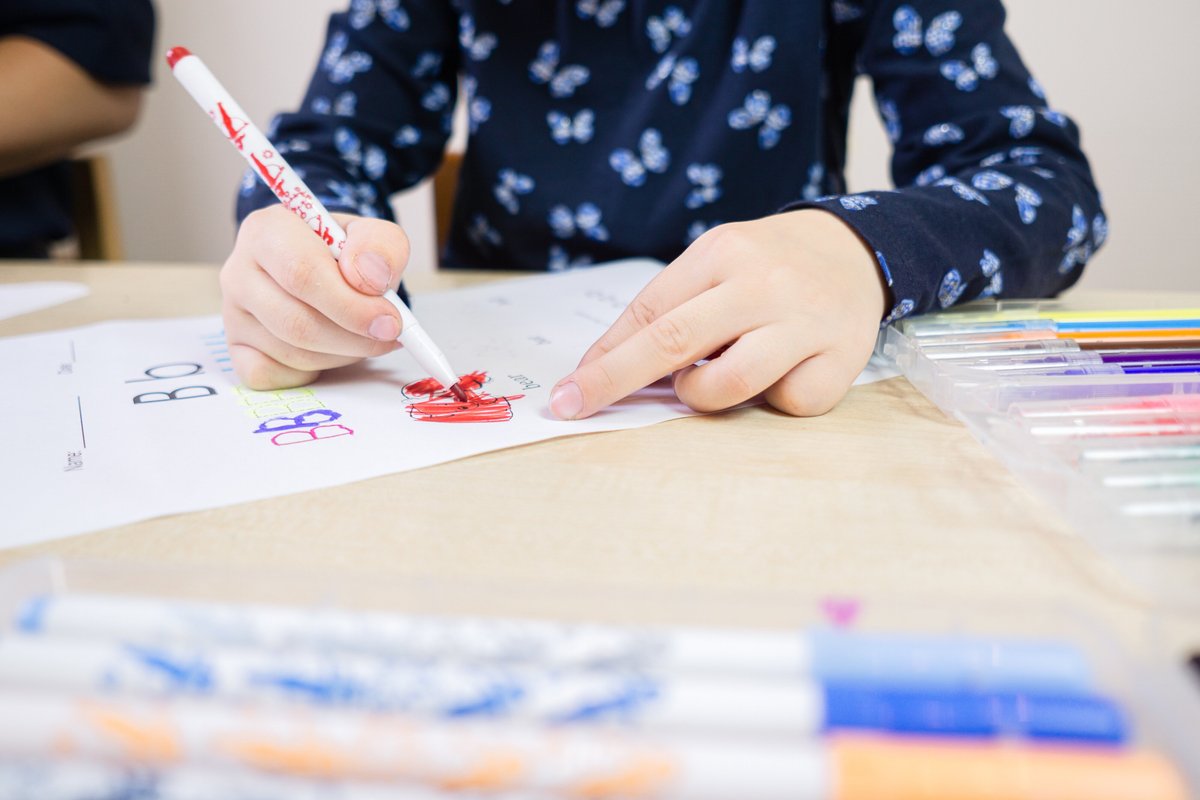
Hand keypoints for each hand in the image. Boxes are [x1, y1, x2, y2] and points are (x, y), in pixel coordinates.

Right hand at [221, 206, 409, 388]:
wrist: (323, 267)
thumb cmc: (346, 253)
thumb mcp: (375, 236)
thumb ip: (381, 247)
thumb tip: (372, 280)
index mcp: (267, 231)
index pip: (302, 274)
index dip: (351, 305)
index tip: (389, 320)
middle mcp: (239, 271)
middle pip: (296, 322)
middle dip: (354, 337)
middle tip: (389, 336)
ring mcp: (233, 314)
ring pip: (292, 353)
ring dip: (342, 354)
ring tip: (366, 336)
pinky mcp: (236, 349)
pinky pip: (275, 376)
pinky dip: (313, 372)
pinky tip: (331, 350)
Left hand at [549, 209, 888, 418]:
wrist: (858, 251)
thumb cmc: (767, 267)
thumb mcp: (717, 264)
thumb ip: (670, 308)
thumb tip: (607, 366)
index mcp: (722, 252)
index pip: (649, 311)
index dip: (605, 356)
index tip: (569, 390)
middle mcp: (763, 282)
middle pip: (675, 341)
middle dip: (616, 380)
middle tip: (575, 406)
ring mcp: (806, 321)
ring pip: (731, 382)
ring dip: (703, 396)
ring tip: (710, 380)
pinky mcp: (843, 358)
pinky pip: (787, 402)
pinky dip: (772, 399)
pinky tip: (781, 372)